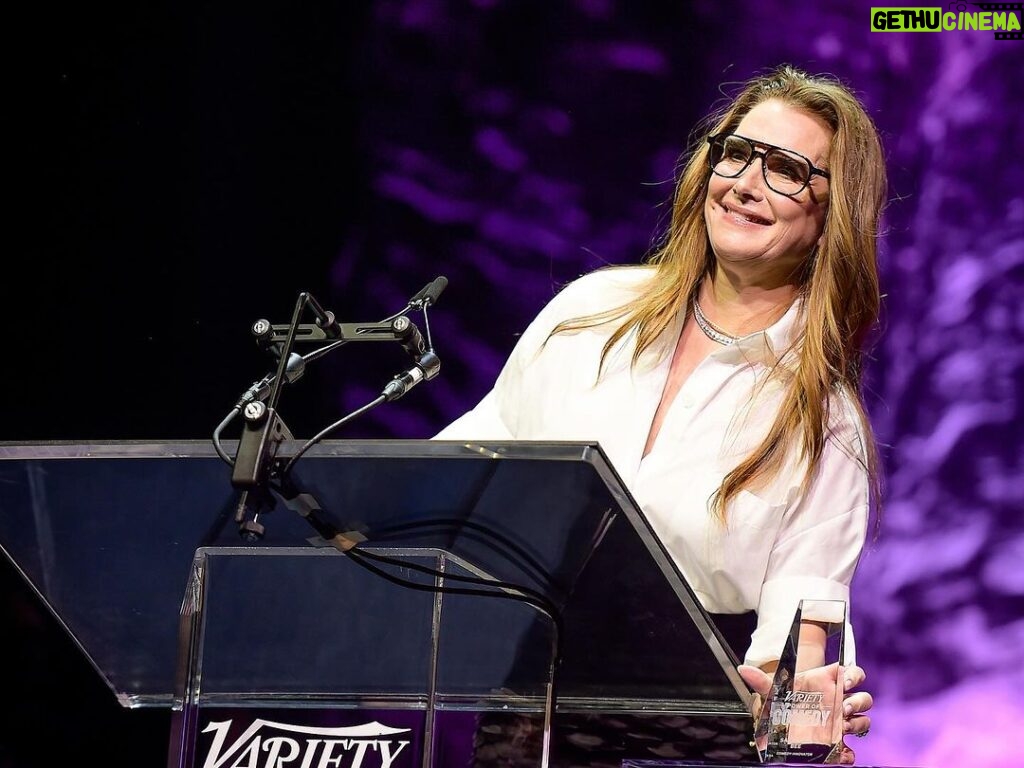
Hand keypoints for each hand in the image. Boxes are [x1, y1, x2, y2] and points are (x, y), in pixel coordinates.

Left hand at [738, 663, 872, 765]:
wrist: (783, 721)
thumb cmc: (785, 699)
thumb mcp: (774, 690)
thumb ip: (761, 681)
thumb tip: (743, 669)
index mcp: (829, 683)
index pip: (854, 674)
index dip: (855, 676)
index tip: (845, 682)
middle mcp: (840, 701)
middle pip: (863, 699)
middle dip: (857, 702)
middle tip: (841, 708)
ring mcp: (841, 723)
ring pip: (863, 720)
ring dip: (857, 723)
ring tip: (840, 726)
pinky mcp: (838, 744)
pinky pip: (852, 751)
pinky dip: (849, 753)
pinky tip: (841, 752)